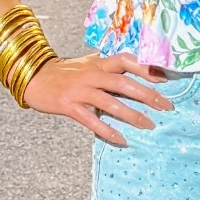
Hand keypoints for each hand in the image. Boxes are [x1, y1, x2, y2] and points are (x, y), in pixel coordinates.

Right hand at [21, 52, 172, 146]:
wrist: (33, 77)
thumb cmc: (66, 73)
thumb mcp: (88, 65)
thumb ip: (109, 68)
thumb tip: (138, 73)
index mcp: (98, 63)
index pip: (126, 60)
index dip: (146, 68)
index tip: (165, 79)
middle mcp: (91, 75)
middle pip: (123, 82)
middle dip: (147, 95)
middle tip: (166, 106)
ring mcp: (80, 90)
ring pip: (110, 102)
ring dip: (132, 114)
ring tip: (149, 125)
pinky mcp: (68, 105)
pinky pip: (91, 120)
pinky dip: (107, 130)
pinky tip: (121, 139)